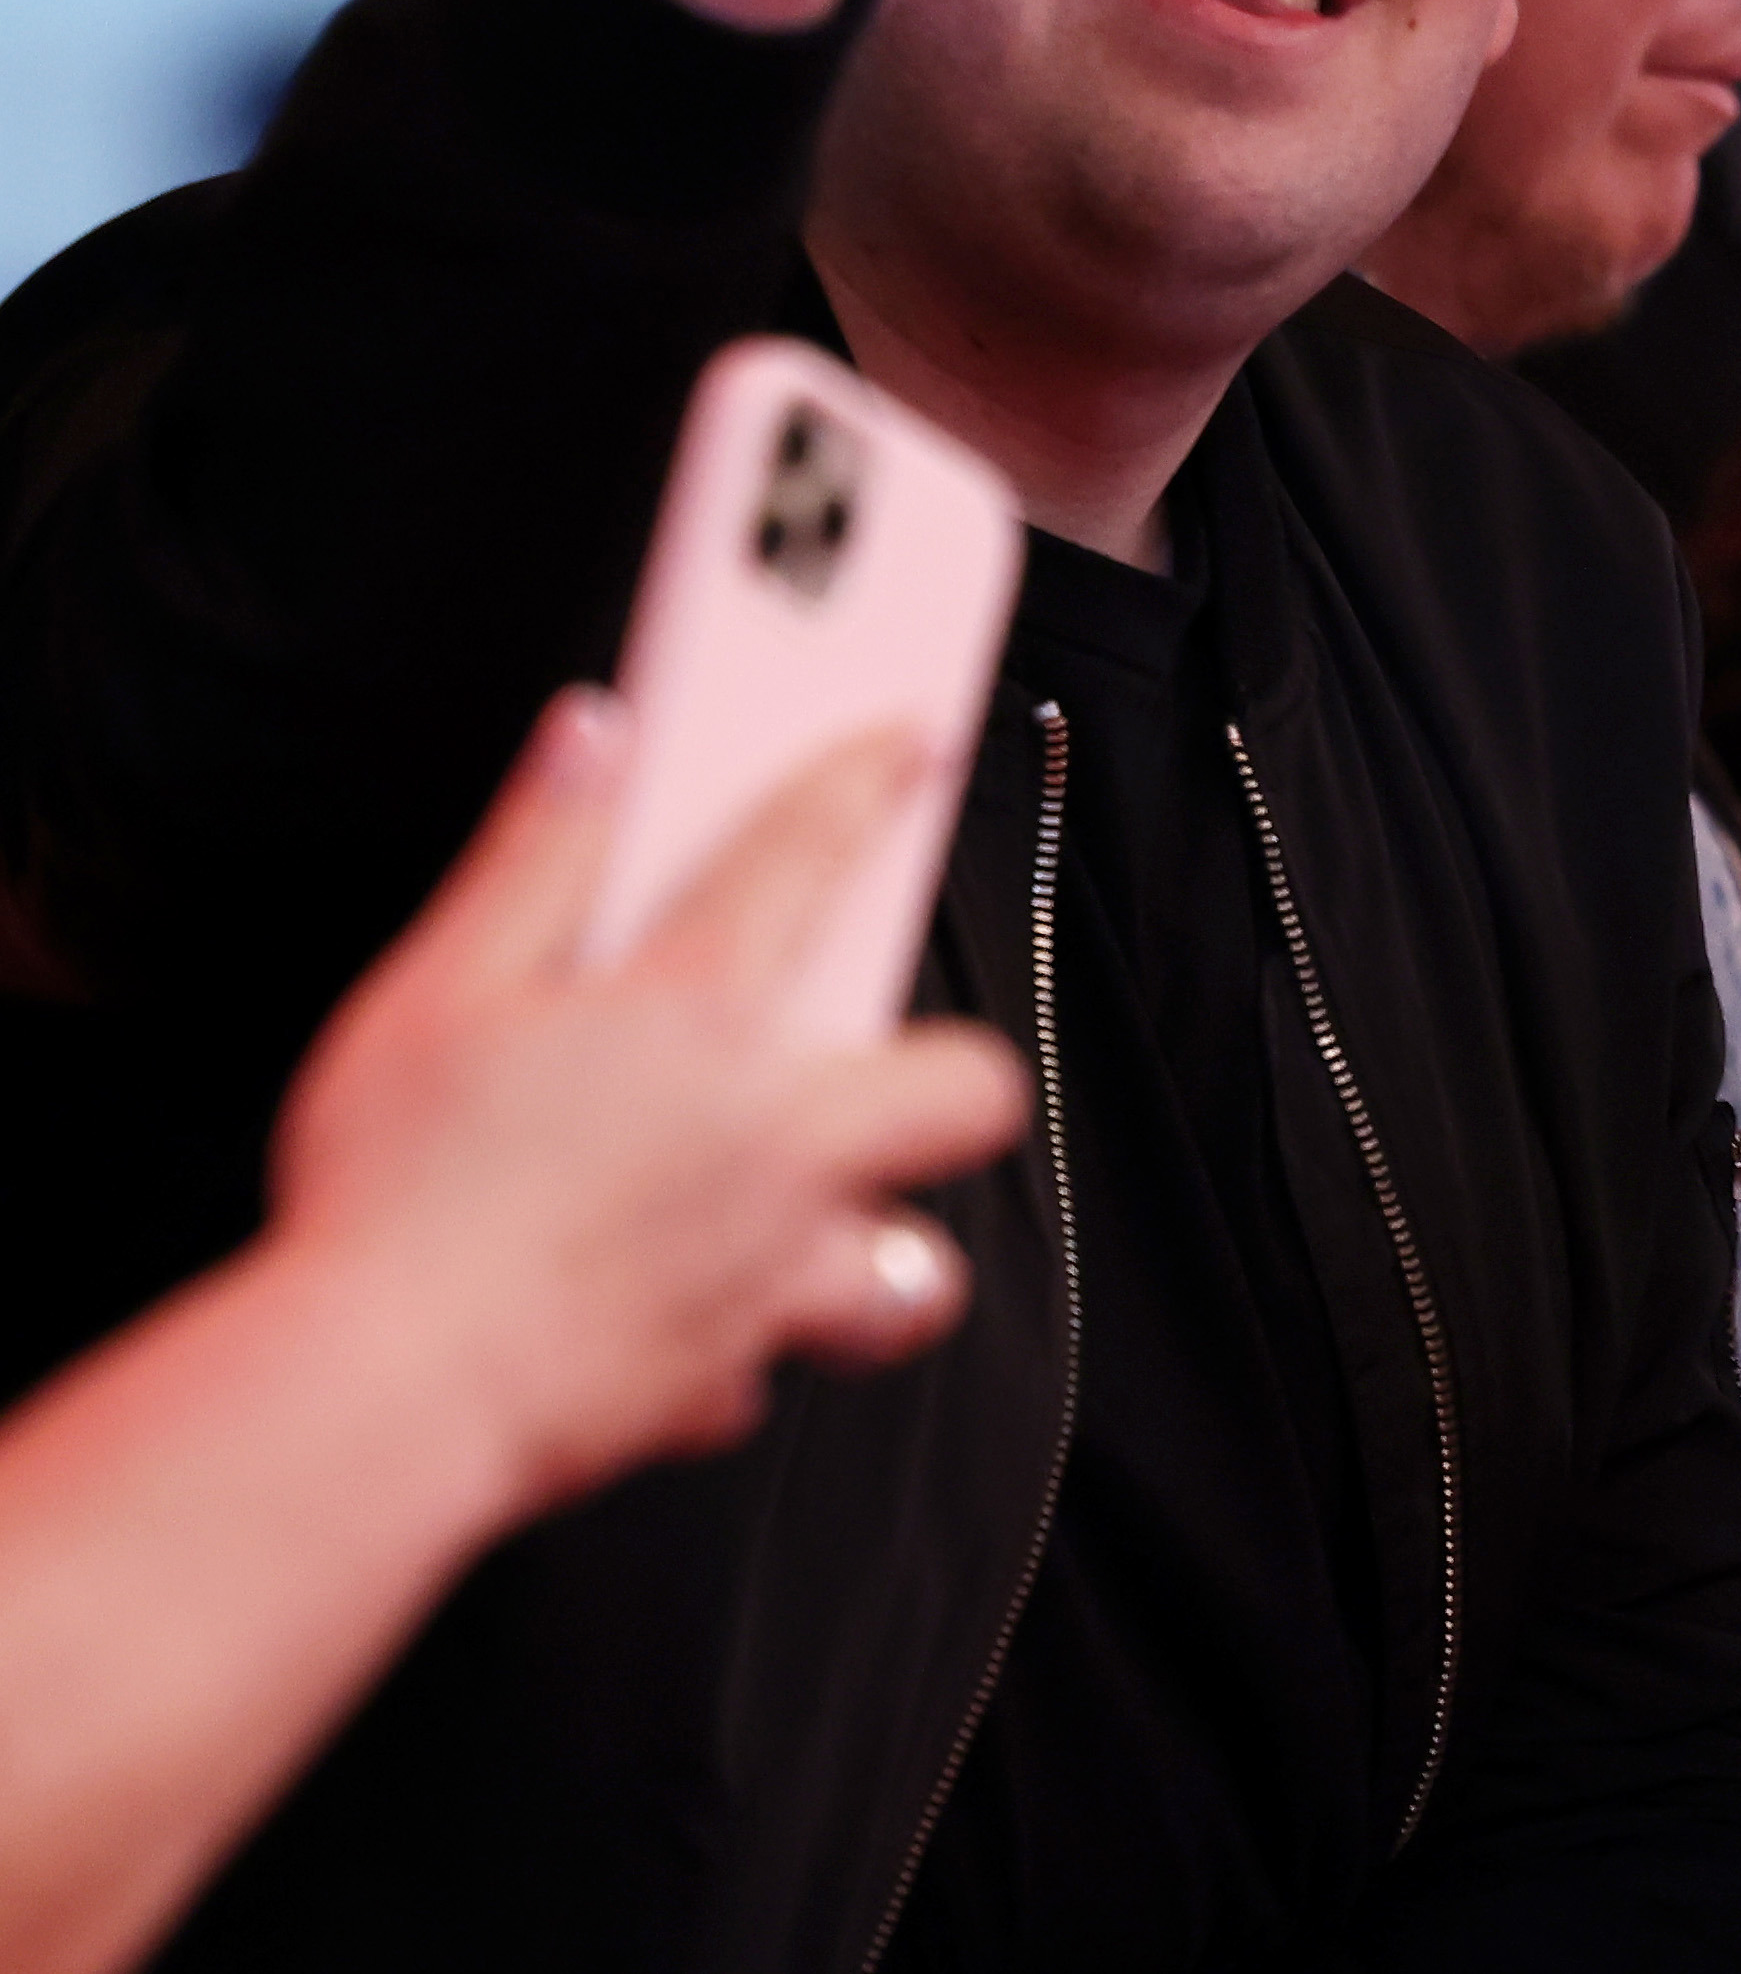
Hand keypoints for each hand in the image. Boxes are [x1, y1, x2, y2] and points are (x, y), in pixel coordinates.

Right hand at [267, 689, 1031, 1521]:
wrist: (375, 1399)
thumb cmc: (390, 1197)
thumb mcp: (433, 992)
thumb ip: (535, 858)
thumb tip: (594, 738)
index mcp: (693, 1020)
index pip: (811, 856)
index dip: (869, 781)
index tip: (911, 743)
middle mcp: (774, 1141)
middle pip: (968, 1084)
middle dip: (945, 1072)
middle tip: (865, 1069)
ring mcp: (774, 1272)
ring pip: (917, 1269)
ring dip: (873, 1250)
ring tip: (793, 1225)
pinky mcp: (734, 1379)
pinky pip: (771, 1365)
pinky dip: (734, 1351)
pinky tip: (671, 1328)